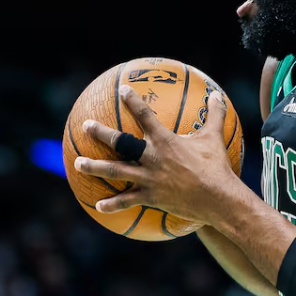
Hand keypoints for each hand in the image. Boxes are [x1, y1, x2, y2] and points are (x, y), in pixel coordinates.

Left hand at [74, 85, 240, 224]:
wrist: (218, 199)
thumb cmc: (217, 167)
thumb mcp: (214, 138)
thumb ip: (214, 115)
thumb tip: (216, 96)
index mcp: (165, 141)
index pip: (145, 115)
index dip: (133, 101)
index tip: (122, 90)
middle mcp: (152, 158)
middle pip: (121, 142)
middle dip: (101, 133)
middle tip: (85, 126)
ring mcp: (149, 179)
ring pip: (115, 171)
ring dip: (94, 167)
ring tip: (77, 164)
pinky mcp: (151, 197)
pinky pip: (127, 201)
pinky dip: (112, 204)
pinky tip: (98, 206)